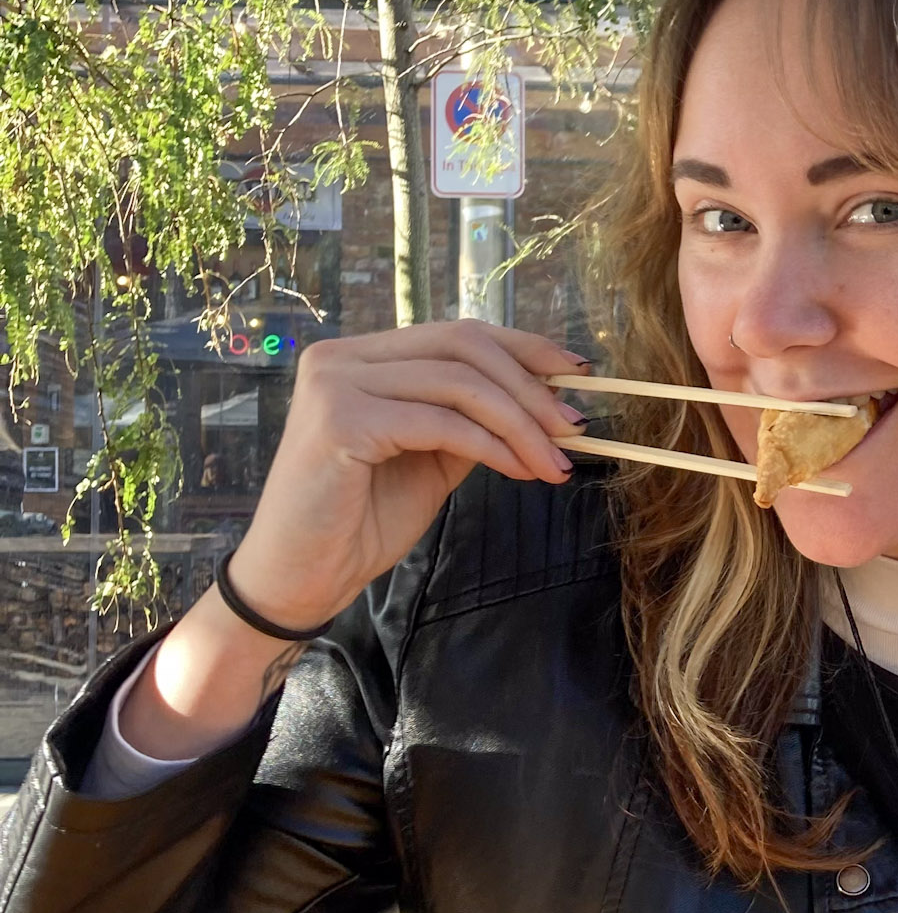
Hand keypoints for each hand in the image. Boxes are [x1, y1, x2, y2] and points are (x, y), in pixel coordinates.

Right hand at [229, 322, 588, 626]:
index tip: (577, 373)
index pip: (458, 333)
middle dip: (532, 386)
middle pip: (464, 346)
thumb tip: (546, 398)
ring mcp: (335, 382)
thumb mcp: (434, 458)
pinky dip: (492, 445)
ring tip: (556, 462)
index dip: (524, 347)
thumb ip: (474, 419)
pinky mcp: (338, 419)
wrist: (303, 578)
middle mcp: (343, 357)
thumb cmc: (363, 521)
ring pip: (459, 384)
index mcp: (363, 357)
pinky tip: (520, 471)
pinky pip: (441, 422)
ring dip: (522, 424)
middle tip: (575, 429)